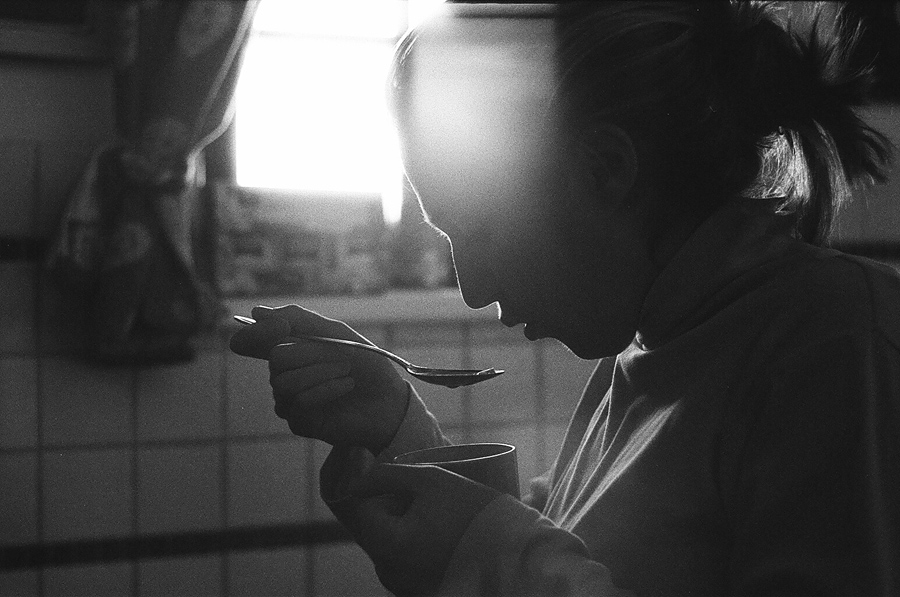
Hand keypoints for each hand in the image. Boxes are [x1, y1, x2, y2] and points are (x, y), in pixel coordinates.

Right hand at [229, 305, 409, 452]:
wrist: (389, 398)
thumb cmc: (365, 364)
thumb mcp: (335, 333)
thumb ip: (298, 320)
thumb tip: (256, 313)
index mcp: (289, 350)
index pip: (251, 341)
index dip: (256, 333)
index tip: (281, 327)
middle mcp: (284, 375)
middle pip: (275, 358)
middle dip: (311, 354)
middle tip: (342, 358)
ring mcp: (289, 400)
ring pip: (283, 382)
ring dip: (320, 373)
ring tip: (346, 373)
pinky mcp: (299, 422)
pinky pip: (297, 403)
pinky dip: (325, 390)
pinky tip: (345, 387)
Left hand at [332, 463, 500, 596]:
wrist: (517, 553)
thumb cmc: (474, 511)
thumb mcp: (431, 478)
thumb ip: (388, 474)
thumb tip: (359, 479)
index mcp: (387, 544)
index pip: (360, 508)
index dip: (379, 489)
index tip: (405, 484)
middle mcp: (389, 573)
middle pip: (375, 530)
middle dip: (391, 509)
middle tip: (424, 498)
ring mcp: (404, 588)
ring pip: (390, 547)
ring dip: (404, 528)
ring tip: (437, 516)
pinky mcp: (421, 593)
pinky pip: (406, 565)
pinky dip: (416, 548)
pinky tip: (442, 536)